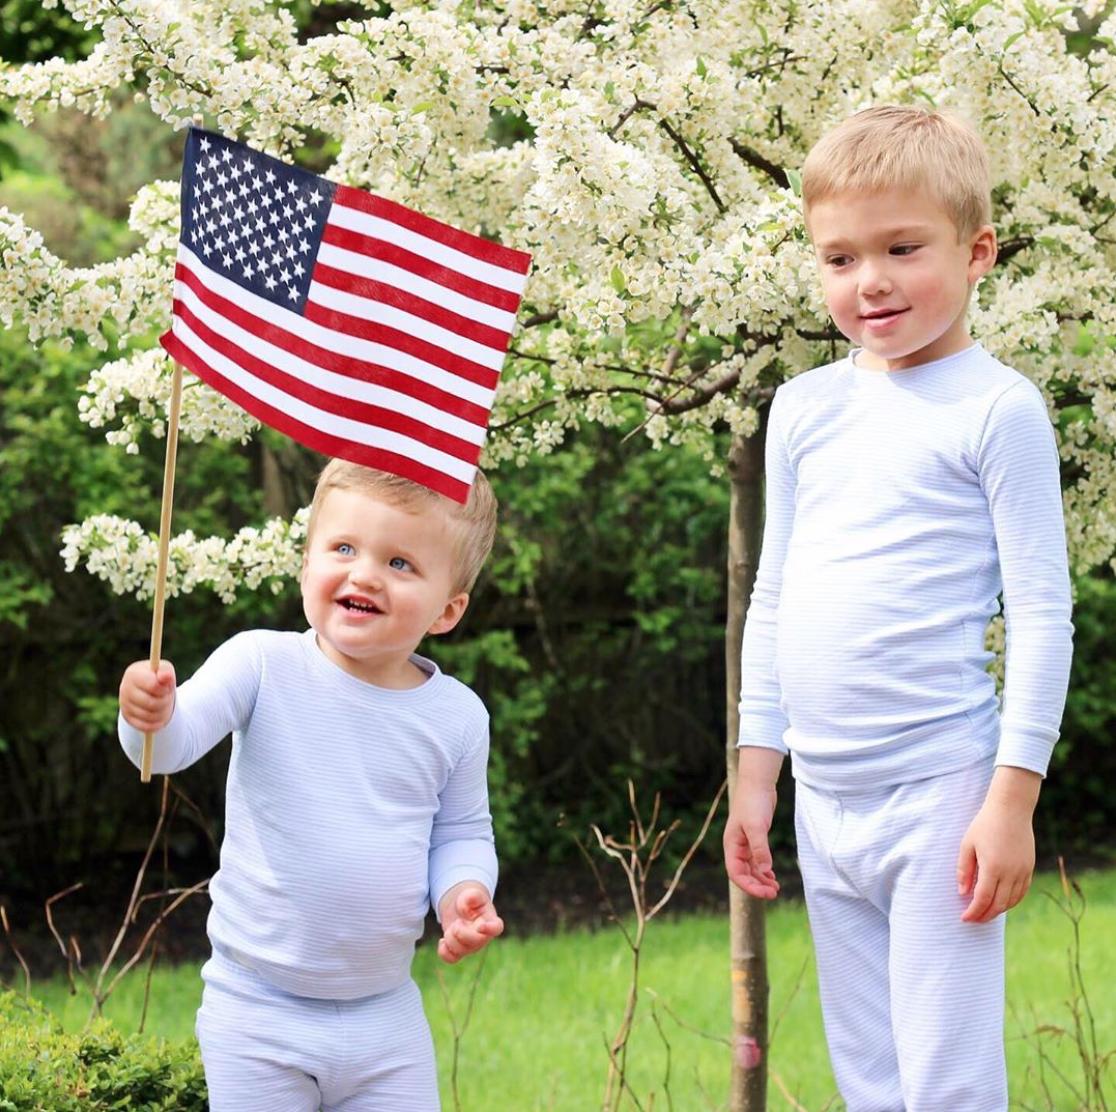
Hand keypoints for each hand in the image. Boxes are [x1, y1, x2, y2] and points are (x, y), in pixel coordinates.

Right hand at [119, 659, 176, 732]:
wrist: (150, 688)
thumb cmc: (159, 678)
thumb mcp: (165, 670)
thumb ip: (166, 672)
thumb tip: (166, 676)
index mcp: (133, 674)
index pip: (153, 686)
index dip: (164, 689)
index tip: (166, 688)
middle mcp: (125, 689)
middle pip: (152, 703)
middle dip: (165, 702)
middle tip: (168, 698)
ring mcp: (124, 704)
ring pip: (149, 716)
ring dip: (163, 713)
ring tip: (164, 705)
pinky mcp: (127, 718)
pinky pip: (146, 726)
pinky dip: (157, 723)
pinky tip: (159, 716)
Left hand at [437, 883, 502, 963]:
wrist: (460, 910)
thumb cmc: (470, 901)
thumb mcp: (472, 894)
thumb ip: (472, 896)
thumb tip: (465, 909)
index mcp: (491, 921)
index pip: (496, 928)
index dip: (490, 929)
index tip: (480, 926)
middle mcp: (483, 937)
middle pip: (475, 942)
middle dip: (461, 931)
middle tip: (457, 921)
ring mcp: (471, 947)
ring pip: (460, 951)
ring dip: (450, 938)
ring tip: (452, 927)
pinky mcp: (459, 953)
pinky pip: (451, 959)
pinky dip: (443, 951)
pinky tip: (442, 941)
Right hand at [723, 748, 782, 899]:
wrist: (757, 783)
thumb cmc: (753, 802)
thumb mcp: (757, 827)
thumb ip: (760, 849)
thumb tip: (765, 871)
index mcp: (732, 845)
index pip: (736, 873)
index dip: (749, 886)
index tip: (766, 893)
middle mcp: (736, 846)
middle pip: (743, 874)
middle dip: (757, 886)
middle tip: (774, 893)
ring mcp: (745, 843)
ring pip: (751, 868)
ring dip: (761, 880)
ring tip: (776, 888)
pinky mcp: (754, 838)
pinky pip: (756, 860)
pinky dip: (764, 869)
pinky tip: (772, 875)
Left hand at [957, 767, 1040, 923]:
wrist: (1011, 809)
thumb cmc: (985, 824)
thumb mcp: (967, 845)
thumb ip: (964, 870)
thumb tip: (963, 893)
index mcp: (993, 867)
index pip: (983, 899)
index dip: (973, 912)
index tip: (964, 918)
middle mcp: (1011, 873)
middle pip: (999, 905)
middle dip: (985, 915)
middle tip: (973, 920)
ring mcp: (1023, 871)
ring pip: (1012, 901)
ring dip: (998, 910)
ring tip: (985, 913)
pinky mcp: (1030, 868)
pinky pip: (1022, 892)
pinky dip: (1011, 901)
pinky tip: (1001, 902)